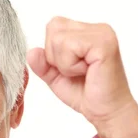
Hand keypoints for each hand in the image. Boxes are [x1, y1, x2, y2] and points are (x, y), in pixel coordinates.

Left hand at [27, 16, 137, 137]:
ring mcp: (102, 34)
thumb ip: (42, 64)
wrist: (106, 112)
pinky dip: (70, 65)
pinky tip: (87, 72)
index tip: (70, 68)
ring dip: (64, 63)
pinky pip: (69, 46)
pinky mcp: (104, 43)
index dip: (52, 51)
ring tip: (82, 72)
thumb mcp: (55, 77)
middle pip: (53, 28)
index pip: (53, 26)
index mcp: (86, 31)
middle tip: (76, 71)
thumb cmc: (85, 93)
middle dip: (55, 56)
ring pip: (58, 38)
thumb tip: (31, 51)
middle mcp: (96, 28)